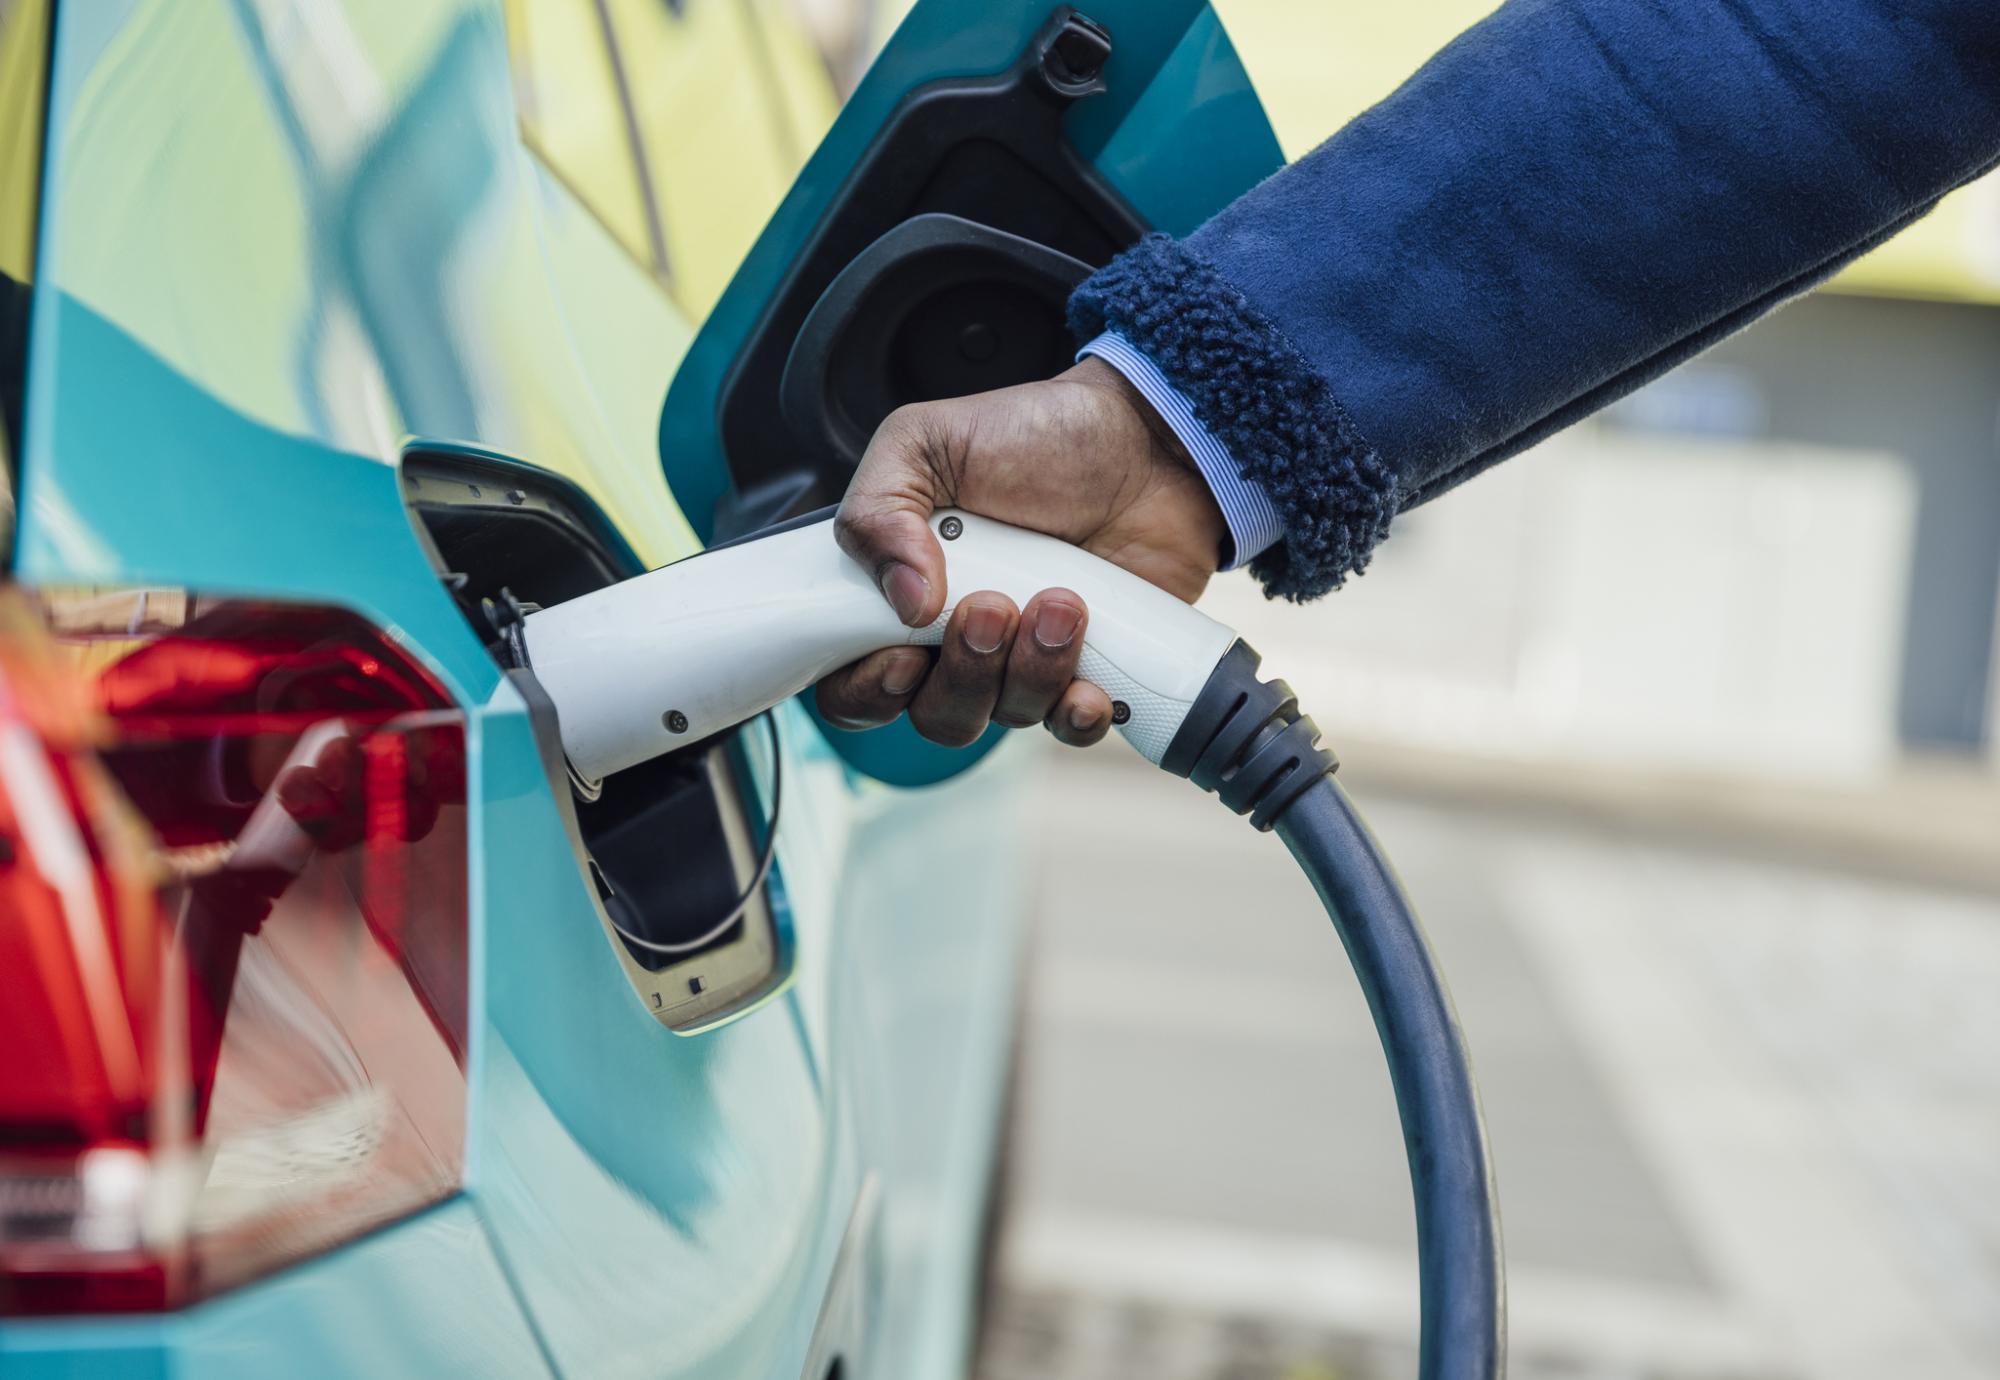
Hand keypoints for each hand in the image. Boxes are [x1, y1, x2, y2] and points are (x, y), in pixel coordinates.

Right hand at [817, 356, 1228, 747]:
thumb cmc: (1031, 435)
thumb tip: (904, 603)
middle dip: (964, 673)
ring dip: (1031, 670)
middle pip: (935, 715)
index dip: (869, 692)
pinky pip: (1072, 727)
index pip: (855, 683)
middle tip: (993, 606)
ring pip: (1006, 717)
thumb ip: (878, 512)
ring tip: (1061, 599)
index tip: (903, 658)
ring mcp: (1025, 660)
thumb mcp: (924, 442)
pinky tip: (1092, 677)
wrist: (1144, 438)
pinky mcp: (1091, 670)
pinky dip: (1079, 714)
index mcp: (902, 594)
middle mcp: (958, 640)